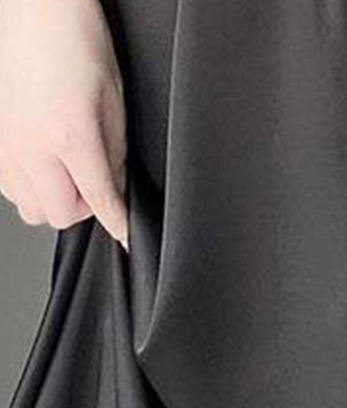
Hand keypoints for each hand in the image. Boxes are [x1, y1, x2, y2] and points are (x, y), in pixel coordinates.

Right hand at [0, 0, 127, 249]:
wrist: (35, 9)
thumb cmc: (76, 44)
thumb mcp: (113, 103)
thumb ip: (113, 153)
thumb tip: (113, 189)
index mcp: (70, 135)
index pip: (99, 200)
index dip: (117, 223)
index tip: (126, 237)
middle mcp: (30, 144)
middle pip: (58, 214)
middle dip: (83, 210)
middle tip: (94, 188)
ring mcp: (4, 142)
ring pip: (29, 206)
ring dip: (53, 199)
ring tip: (66, 174)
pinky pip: (8, 186)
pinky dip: (28, 184)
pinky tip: (42, 163)